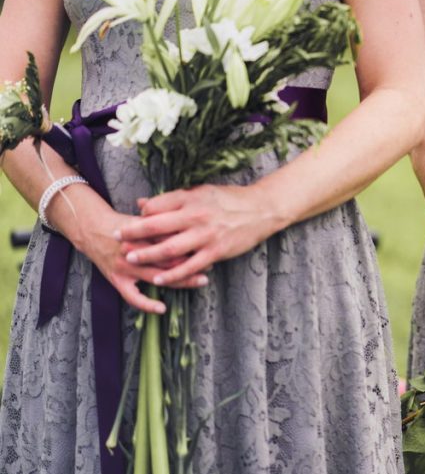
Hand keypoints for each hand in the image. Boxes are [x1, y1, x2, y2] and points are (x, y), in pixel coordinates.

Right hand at [72, 207, 207, 313]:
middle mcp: (134, 251)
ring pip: (157, 276)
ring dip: (181, 280)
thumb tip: (191, 222)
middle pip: (168, 259)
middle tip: (210, 266)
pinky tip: (162, 308)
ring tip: (200, 281)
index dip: (191, 245)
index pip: (171, 240)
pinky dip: (146, 304)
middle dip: (191, 264)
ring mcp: (125, 267)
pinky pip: (132, 297)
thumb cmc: (125, 224)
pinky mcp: (116, 280)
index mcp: (142, 234)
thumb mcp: (144, 219)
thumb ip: (165, 222)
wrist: (92, 228)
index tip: (208, 247)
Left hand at [115, 184, 283, 285]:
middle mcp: (196, 217)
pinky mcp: (216, 252)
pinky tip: (160, 280)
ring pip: (170, 248)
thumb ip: (172, 199)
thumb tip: (142, 204)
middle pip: (157, 226)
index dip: (139, 216)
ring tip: (130, 259)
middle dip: (133, 234)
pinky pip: (190, 266)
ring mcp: (206, 236)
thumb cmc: (230, 199)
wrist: (261, 210)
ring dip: (147, 255)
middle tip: (114, 239)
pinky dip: (173, 275)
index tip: (125, 223)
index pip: (157, 207)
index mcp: (190, 200)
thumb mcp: (201, 192)